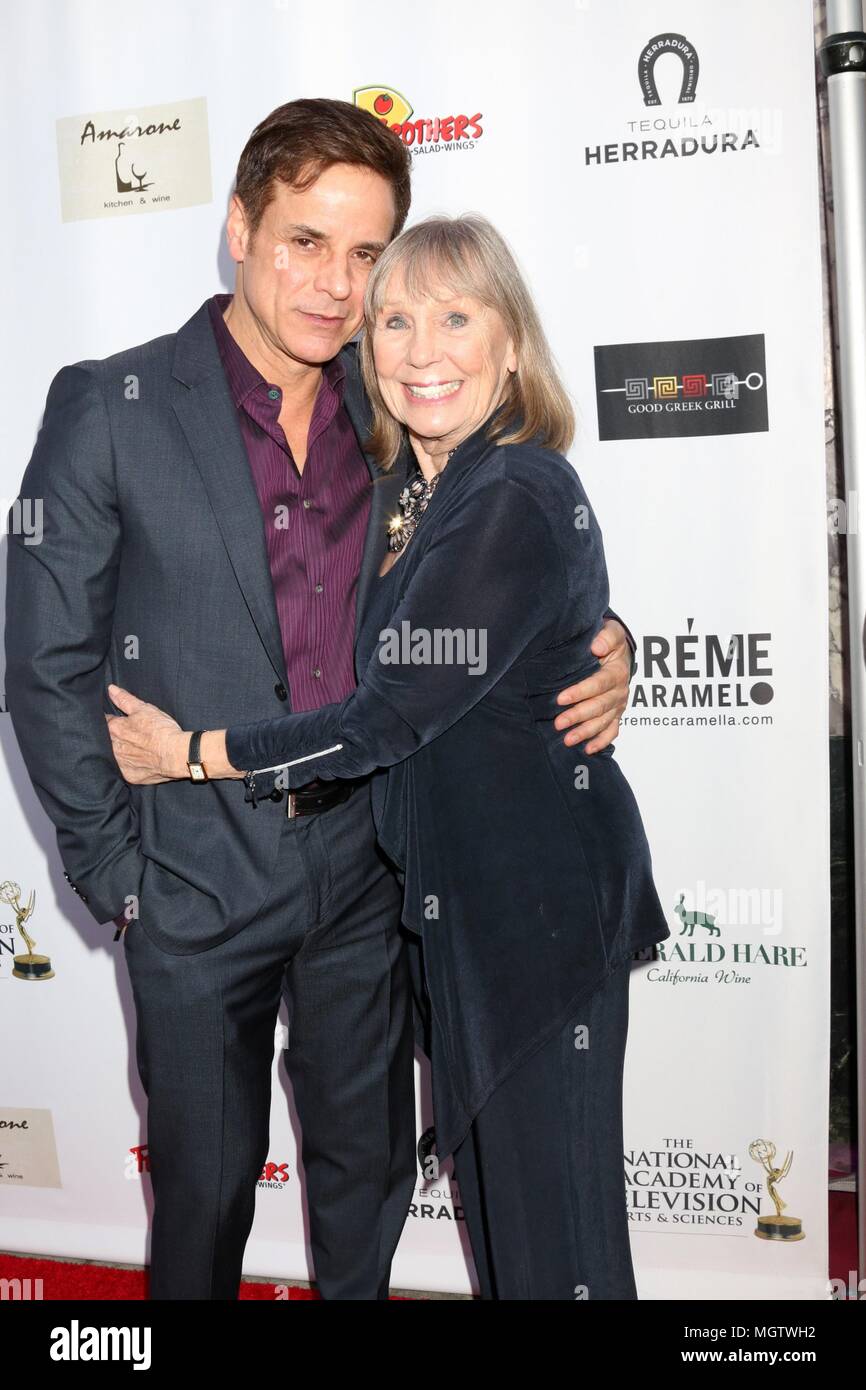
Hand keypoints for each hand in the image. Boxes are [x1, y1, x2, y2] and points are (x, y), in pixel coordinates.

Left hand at [106, 684, 190, 782]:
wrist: (177, 754)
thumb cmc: (161, 730)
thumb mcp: (144, 709)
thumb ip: (125, 699)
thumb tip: (111, 690)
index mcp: (114, 729)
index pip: (104, 722)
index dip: (110, 720)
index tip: (115, 720)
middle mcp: (113, 748)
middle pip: (106, 741)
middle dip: (112, 737)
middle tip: (128, 735)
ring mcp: (121, 763)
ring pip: (113, 756)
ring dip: (119, 752)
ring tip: (134, 748)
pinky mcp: (130, 776)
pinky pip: (124, 770)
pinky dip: (129, 765)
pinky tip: (138, 761)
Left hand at [553, 618, 631, 752]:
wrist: (620, 652)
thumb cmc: (609, 641)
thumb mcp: (611, 631)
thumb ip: (606, 636)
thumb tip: (597, 647)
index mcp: (617, 671)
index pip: (598, 684)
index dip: (580, 692)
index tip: (561, 698)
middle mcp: (620, 691)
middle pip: (599, 706)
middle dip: (578, 716)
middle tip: (558, 723)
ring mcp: (618, 705)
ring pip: (603, 722)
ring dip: (586, 732)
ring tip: (567, 740)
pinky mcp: (617, 714)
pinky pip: (612, 731)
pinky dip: (601, 741)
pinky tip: (588, 749)